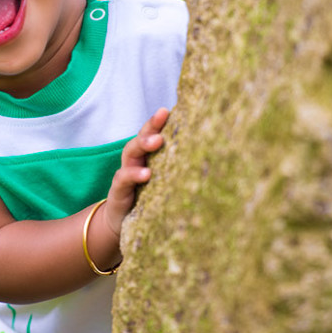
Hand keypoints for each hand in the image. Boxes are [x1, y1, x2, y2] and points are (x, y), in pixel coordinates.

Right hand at [104, 107, 169, 238]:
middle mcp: (135, 161)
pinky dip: (133, 174)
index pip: (152, 133)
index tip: (169, 109)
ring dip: (143, 144)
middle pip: (141, 137)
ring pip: (130, 152)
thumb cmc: (147, 198)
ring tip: (157, 141)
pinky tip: (146, 174)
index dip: (158, 120)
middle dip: (151, 125)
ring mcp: (125, 174)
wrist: (121, 222)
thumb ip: (178, 168)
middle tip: (162, 115)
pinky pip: (124, 179)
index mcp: (147, 156)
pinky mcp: (119, 191)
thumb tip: (213, 159)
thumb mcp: (164, 181)